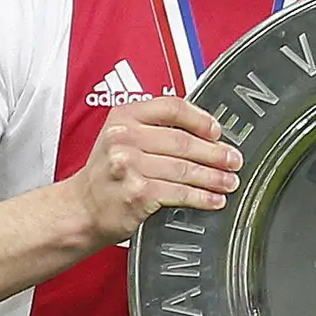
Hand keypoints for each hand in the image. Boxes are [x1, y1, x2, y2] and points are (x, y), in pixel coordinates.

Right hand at [75, 95, 241, 242]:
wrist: (82, 208)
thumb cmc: (106, 175)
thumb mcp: (121, 138)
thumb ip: (154, 128)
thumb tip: (204, 135)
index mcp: (124, 116)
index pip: (172, 107)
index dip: (201, 119)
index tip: (218, 132)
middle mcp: (124, 137)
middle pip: (183, 141)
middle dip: (215, 153)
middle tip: (233, 160)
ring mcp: (129, 165)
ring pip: (184, 168)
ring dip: (214, 177)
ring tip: (229, 181)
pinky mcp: (138, 192)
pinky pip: (180, 193)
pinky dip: (202, 198)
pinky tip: (214, 200)